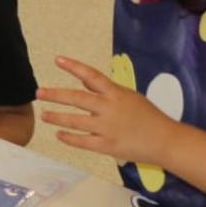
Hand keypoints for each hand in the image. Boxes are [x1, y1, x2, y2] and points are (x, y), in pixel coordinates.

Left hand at [37, 56, 179, 164]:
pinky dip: (69, 138)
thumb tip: (84, 81)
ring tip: (44, 115)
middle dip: (55, 95)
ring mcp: (108, 128)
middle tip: (39, 93)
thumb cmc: (148, 116)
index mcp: (116, 93)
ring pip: (76, 121)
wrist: (166, 141)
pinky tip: (59, 134)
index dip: (74, 67)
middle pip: (77, 99)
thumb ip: (105, 90)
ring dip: (57, 117)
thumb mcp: (129, 96)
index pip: (92, 76)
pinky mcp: (108, 146)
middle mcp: (109, 108)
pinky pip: (83, 142)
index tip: (57, 60)